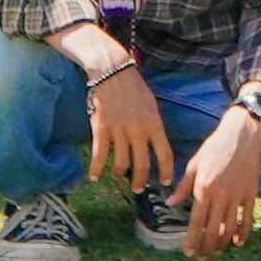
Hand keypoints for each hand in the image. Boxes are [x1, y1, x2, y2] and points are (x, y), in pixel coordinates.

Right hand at [75, 57, 172, 194]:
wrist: (112, 71)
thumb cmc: (133, 87)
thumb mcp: (151, 105)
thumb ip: (154, 126)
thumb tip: (156, 146)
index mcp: (154, 124)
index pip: (165, 154)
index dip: (166, 172)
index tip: (165, 182)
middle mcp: (139, 131)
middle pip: (142, 165)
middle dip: (140, 181)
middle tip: (138, 189)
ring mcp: (120, 131)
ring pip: (121, 164)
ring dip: (120, 174)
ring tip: (119, 176)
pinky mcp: (102, 129)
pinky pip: (100, 155)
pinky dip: (96, 169)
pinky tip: (94, 176)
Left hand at [181, 105, 260, 257]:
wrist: (242, 134)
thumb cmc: (215, 147)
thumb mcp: (194, 164)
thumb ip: (183, 187)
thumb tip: (169, 203)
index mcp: (204, 188)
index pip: (196, 222)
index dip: (192, 240)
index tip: (188, 253)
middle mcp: (221, 196)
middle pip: (213, 230)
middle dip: (206, 248)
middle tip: (202, 258)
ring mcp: (237, 196)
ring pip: (230, 228)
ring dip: (222, 244)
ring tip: (216, 253)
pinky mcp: (250, 194)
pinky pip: (247, 219)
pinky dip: (243, 233)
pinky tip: (237, 243)